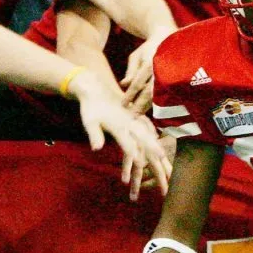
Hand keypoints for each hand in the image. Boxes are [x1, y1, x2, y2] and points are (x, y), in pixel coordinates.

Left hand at [71, 71, 167, 194]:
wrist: (96, 88)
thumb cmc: (90, 107)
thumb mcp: (89, 121)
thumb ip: (95, 135)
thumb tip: (96, 149)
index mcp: (117, 125)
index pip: (127, 142)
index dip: (134, 154)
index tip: (142, 164)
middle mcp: (127, 121)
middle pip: (142, 136)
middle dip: (152, 146)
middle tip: (163, 155)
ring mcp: (132, 117)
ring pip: (146, 131)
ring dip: (154, 140)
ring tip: (163, 150)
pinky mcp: (133, 114)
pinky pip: (146, 124)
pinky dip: (152, 131)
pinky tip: (156, 137)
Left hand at [121, 33, 166, 111]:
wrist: (168, 38)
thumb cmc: (148, 48)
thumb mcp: (136, 57)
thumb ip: (130, 71)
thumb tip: (123, 85)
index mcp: (149, 63)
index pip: (137, 83)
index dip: (129, 95)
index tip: (123, 104)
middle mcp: (160, 70)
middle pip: (149, 92)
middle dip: (140, 105)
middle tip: (132, 115)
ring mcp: (169, 74)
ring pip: (159, 94)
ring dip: (149, 106)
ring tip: (141, 114)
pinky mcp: (174, 78)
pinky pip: (165, 92)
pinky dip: (158, 101)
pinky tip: (151, 108)